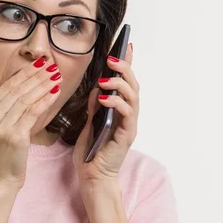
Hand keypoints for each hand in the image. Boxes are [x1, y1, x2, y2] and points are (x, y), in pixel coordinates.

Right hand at [0, 57, 61, 189]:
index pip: (6, 88)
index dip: (23, 74)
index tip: (38, 65)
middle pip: (16, 91)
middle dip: (36, 76)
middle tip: (51, 66)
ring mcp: (1, 127)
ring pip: (25, 100)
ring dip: (43, 85)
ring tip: (56, 76)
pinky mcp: (14, 136)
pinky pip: (32, 113)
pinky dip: (45, 101)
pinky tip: (55, 93)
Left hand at [73, 43, 138, 185]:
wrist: (92, 177)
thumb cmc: (90, 153)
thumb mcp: (89, 123)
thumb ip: (94, 105)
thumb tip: (96, 86)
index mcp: (119, 110)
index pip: (125, 83)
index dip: (127, 64)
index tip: (125, 45)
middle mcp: (128, 115)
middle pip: (133, 85)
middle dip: (125, 68)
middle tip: (113, 58)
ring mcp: (129, 124)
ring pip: (133, 96)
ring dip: (120, 84)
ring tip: (106, 78)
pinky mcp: (128, 135)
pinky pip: (127, 113)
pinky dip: (117, 102)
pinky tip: (104, 98)